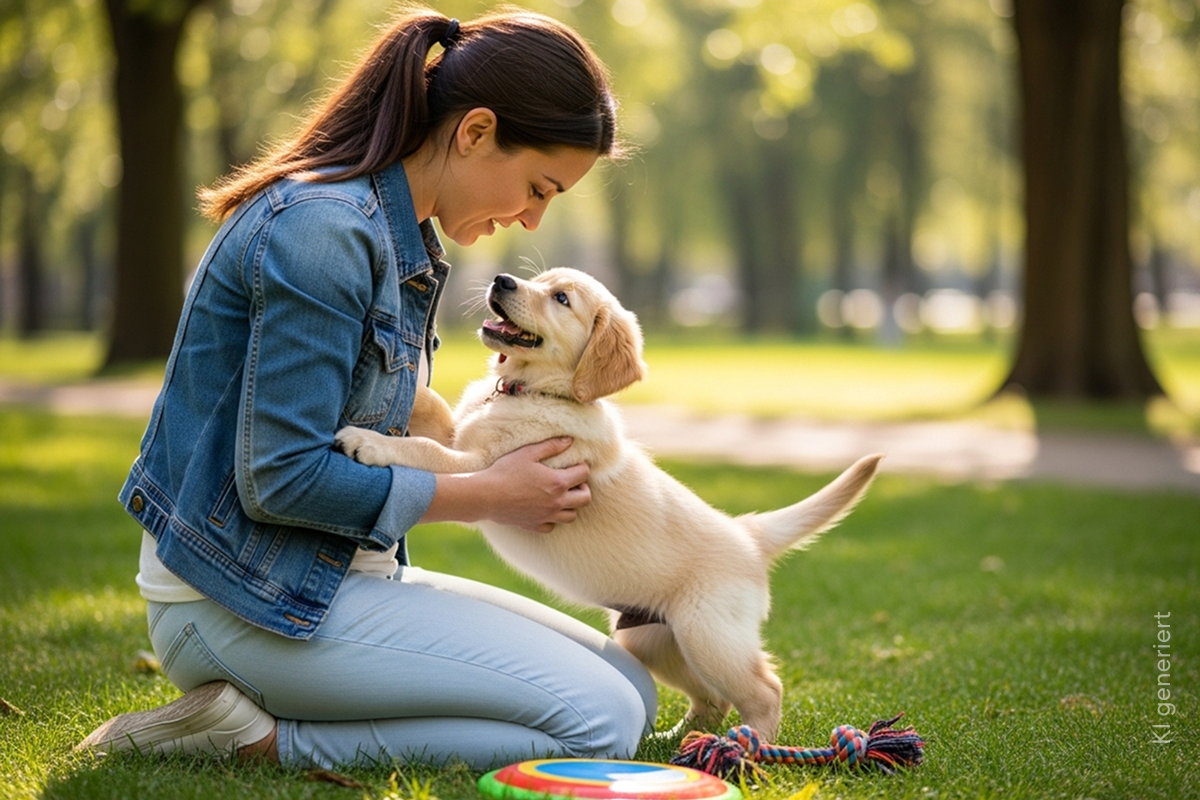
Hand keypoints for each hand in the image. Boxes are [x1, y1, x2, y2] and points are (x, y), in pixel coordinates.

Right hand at [421, 437, 590, 532]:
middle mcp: (556, 502)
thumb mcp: (528, 453)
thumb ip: (551, 446)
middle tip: (574, 482)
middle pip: (585, 499)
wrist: (486, 496)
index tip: (578, 464)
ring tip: (562, 496)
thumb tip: (569, 441)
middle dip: (584, 488)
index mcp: (557, 482)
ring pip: (571, 516)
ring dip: (571, 505)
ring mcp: (546, 516)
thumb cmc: (506, 471)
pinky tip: (545, 509)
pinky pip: (552, 526)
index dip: (583, 467)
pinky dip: (553, 519)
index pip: (583, 474)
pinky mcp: (534, 526)